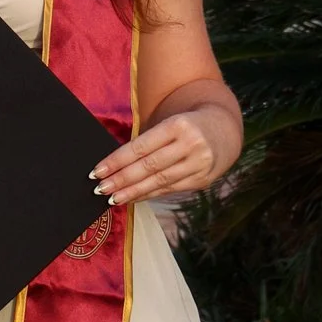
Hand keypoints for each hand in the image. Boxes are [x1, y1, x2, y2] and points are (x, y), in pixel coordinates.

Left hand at [92, 107, 228, 207]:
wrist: (224, 129)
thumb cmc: (186, 125)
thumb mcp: (170, 123)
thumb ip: (148, 141)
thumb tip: (115, 165)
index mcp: (178, 125)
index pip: (141, 146)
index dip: (117, 160)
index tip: (98, 171)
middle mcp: (191, 144)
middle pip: (149, 166)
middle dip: (122, 179)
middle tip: (100, 188)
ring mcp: (199, 164)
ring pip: (159, 181)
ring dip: (133, 192)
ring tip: (113, 198)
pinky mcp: (203, 180)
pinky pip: (170, 189)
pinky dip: (149, 194)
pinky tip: (133, 198)